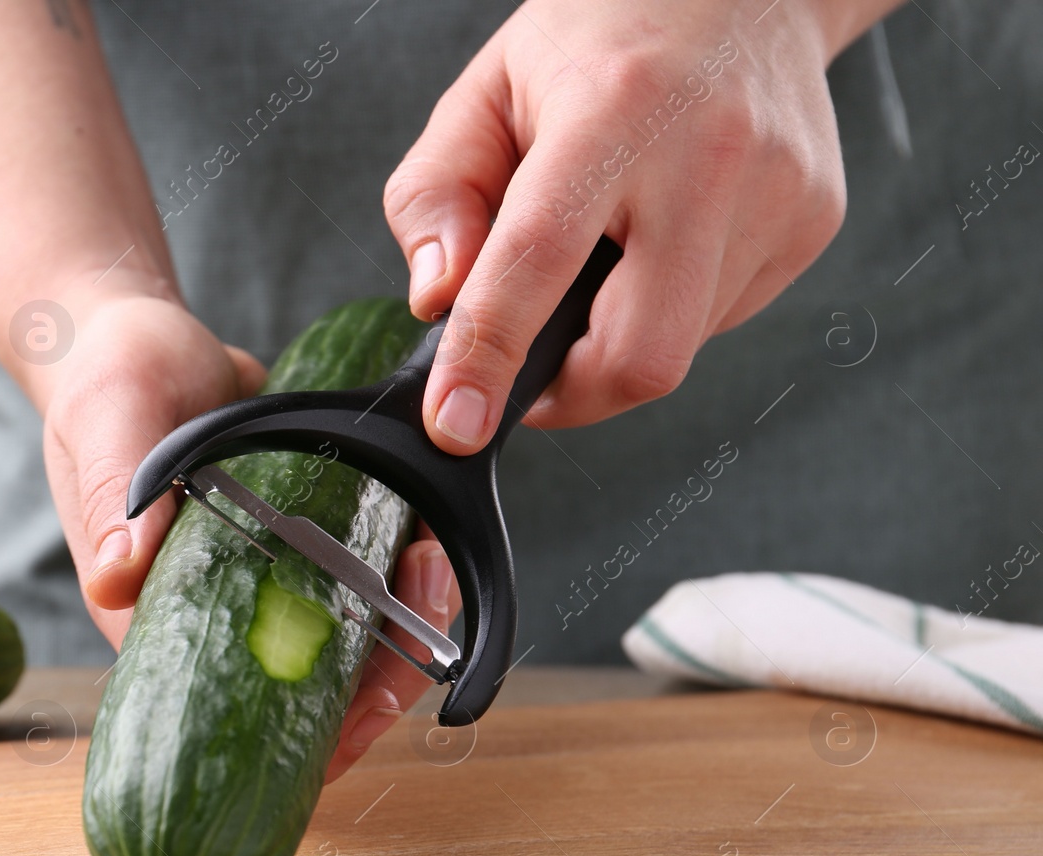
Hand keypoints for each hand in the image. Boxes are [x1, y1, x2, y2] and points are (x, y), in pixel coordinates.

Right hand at [41, 290, 460, 778]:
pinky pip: (348, 586)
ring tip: (427, 564)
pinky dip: (393, 577)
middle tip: (420, 601)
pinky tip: (421, 545)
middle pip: (296, 695)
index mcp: (151, 612)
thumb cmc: (106, 377)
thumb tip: (117, 577)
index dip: (300, 734)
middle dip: (374, 676)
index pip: (226, 711)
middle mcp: (205, 612)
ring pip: (335, 647)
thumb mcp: (108, 421)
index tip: (365, 704)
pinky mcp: (286, 548)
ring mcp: (250, 584)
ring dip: (399, 626)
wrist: (132, 334)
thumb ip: (114, 495)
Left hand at [384, 0, 855, 444]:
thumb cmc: (600, 37)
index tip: (458, 423)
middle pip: (640, 356)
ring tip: (607, 255)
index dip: (490, 355)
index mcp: (614, 110)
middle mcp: (709, 155)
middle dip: (571, 395)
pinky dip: (671, 309)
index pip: (540, 260)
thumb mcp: (485, 91)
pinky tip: (663, 240)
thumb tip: (439, 301)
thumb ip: (436, 194)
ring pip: (680, 350)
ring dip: (618, 338)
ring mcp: (777, 194)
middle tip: (528, 371)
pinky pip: (721, 319)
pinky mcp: (813, 223)